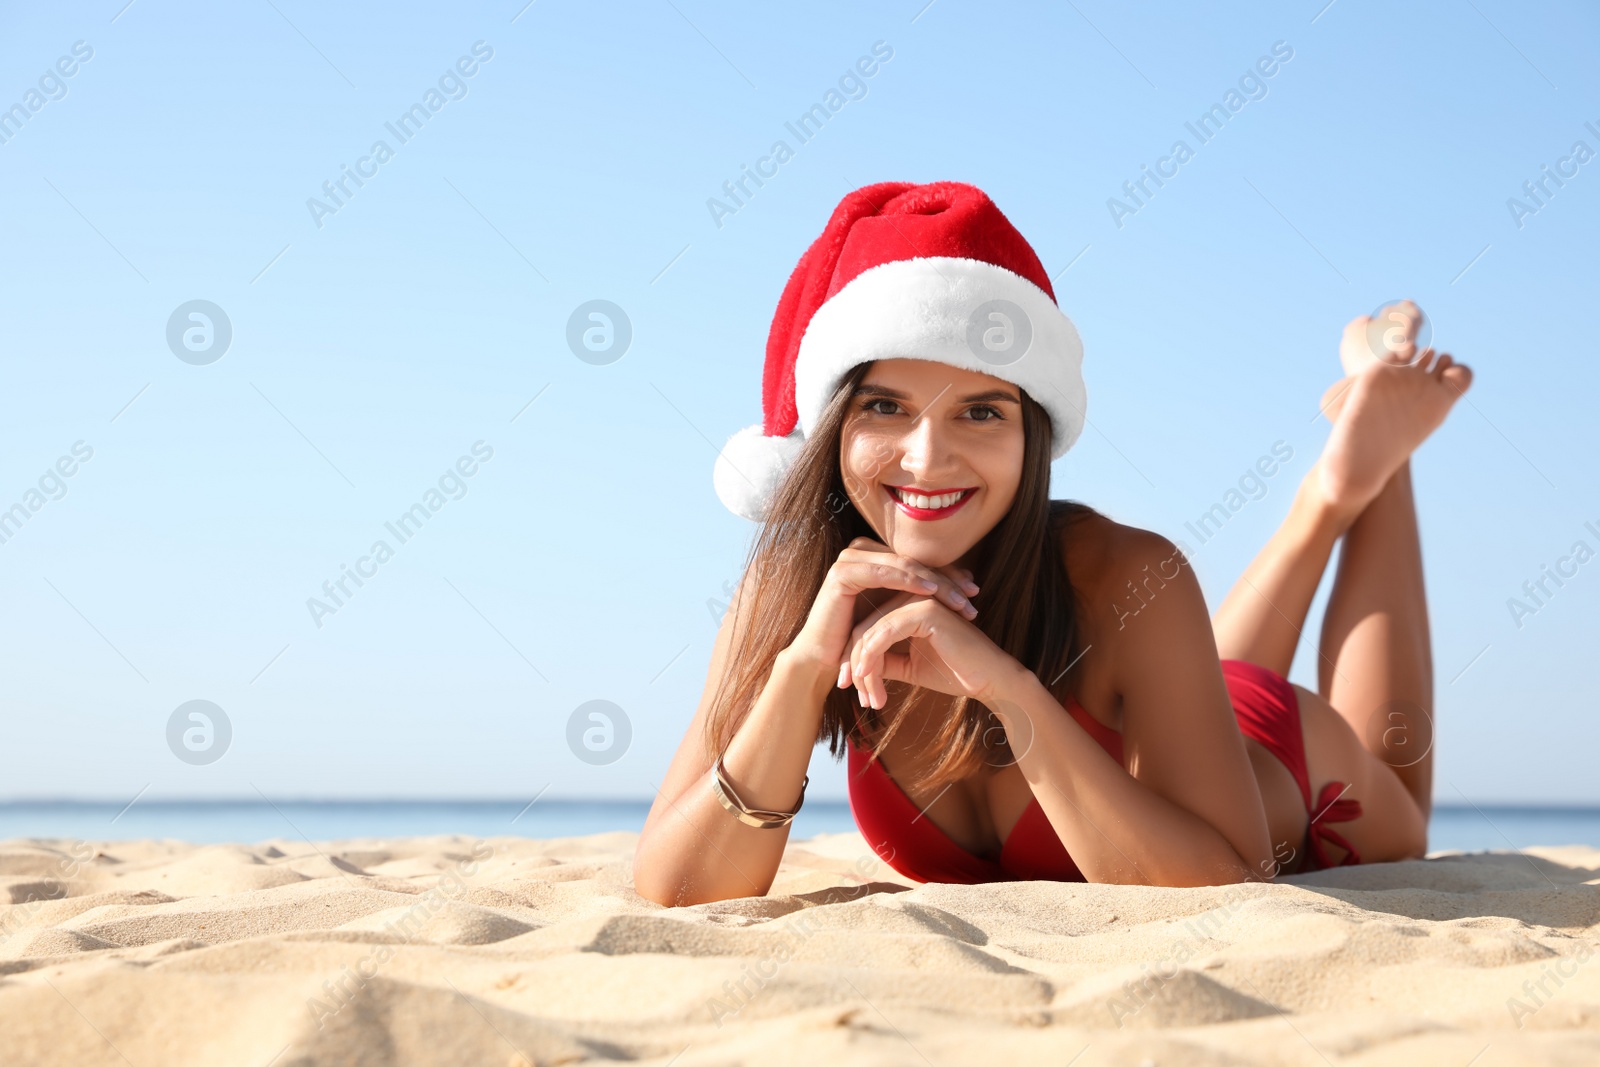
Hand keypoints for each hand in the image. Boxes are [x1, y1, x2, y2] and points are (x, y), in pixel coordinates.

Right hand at [784, 536, 979, 683]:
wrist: (824, 660)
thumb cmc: (861, 641)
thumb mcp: (897, 615)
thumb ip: (921, 596)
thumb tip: (967, 580)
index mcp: (874, 558)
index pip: (918, 562)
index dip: (948, 574)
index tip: (975, 590)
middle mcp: (861, 552)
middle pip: (914, 561)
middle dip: (946, 578)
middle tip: (973, 593)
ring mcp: (850, 559)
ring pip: (903, 565)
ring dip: (934, 580)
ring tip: (958, 596)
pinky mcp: (843, 572)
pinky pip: (883, 572)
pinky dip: (908, 580)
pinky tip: (930, 590)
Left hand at [841, 593, 1024, 710]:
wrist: (989, 681)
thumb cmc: (954, 672)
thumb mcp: (909, 666)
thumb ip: (884, 660)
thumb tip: (855, 667)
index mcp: (906, 606)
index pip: (867, 627)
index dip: (852, 656)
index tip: (846, 685)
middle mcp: (910, 596)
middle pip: (864, 627)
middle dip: (853, 663)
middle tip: (852, 693)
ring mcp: (919, 599)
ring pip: (871, 630)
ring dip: (863, 666)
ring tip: (866, 696)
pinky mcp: (926, 610)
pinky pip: (886, 631)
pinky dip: (872, 656)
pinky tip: (867, 677)